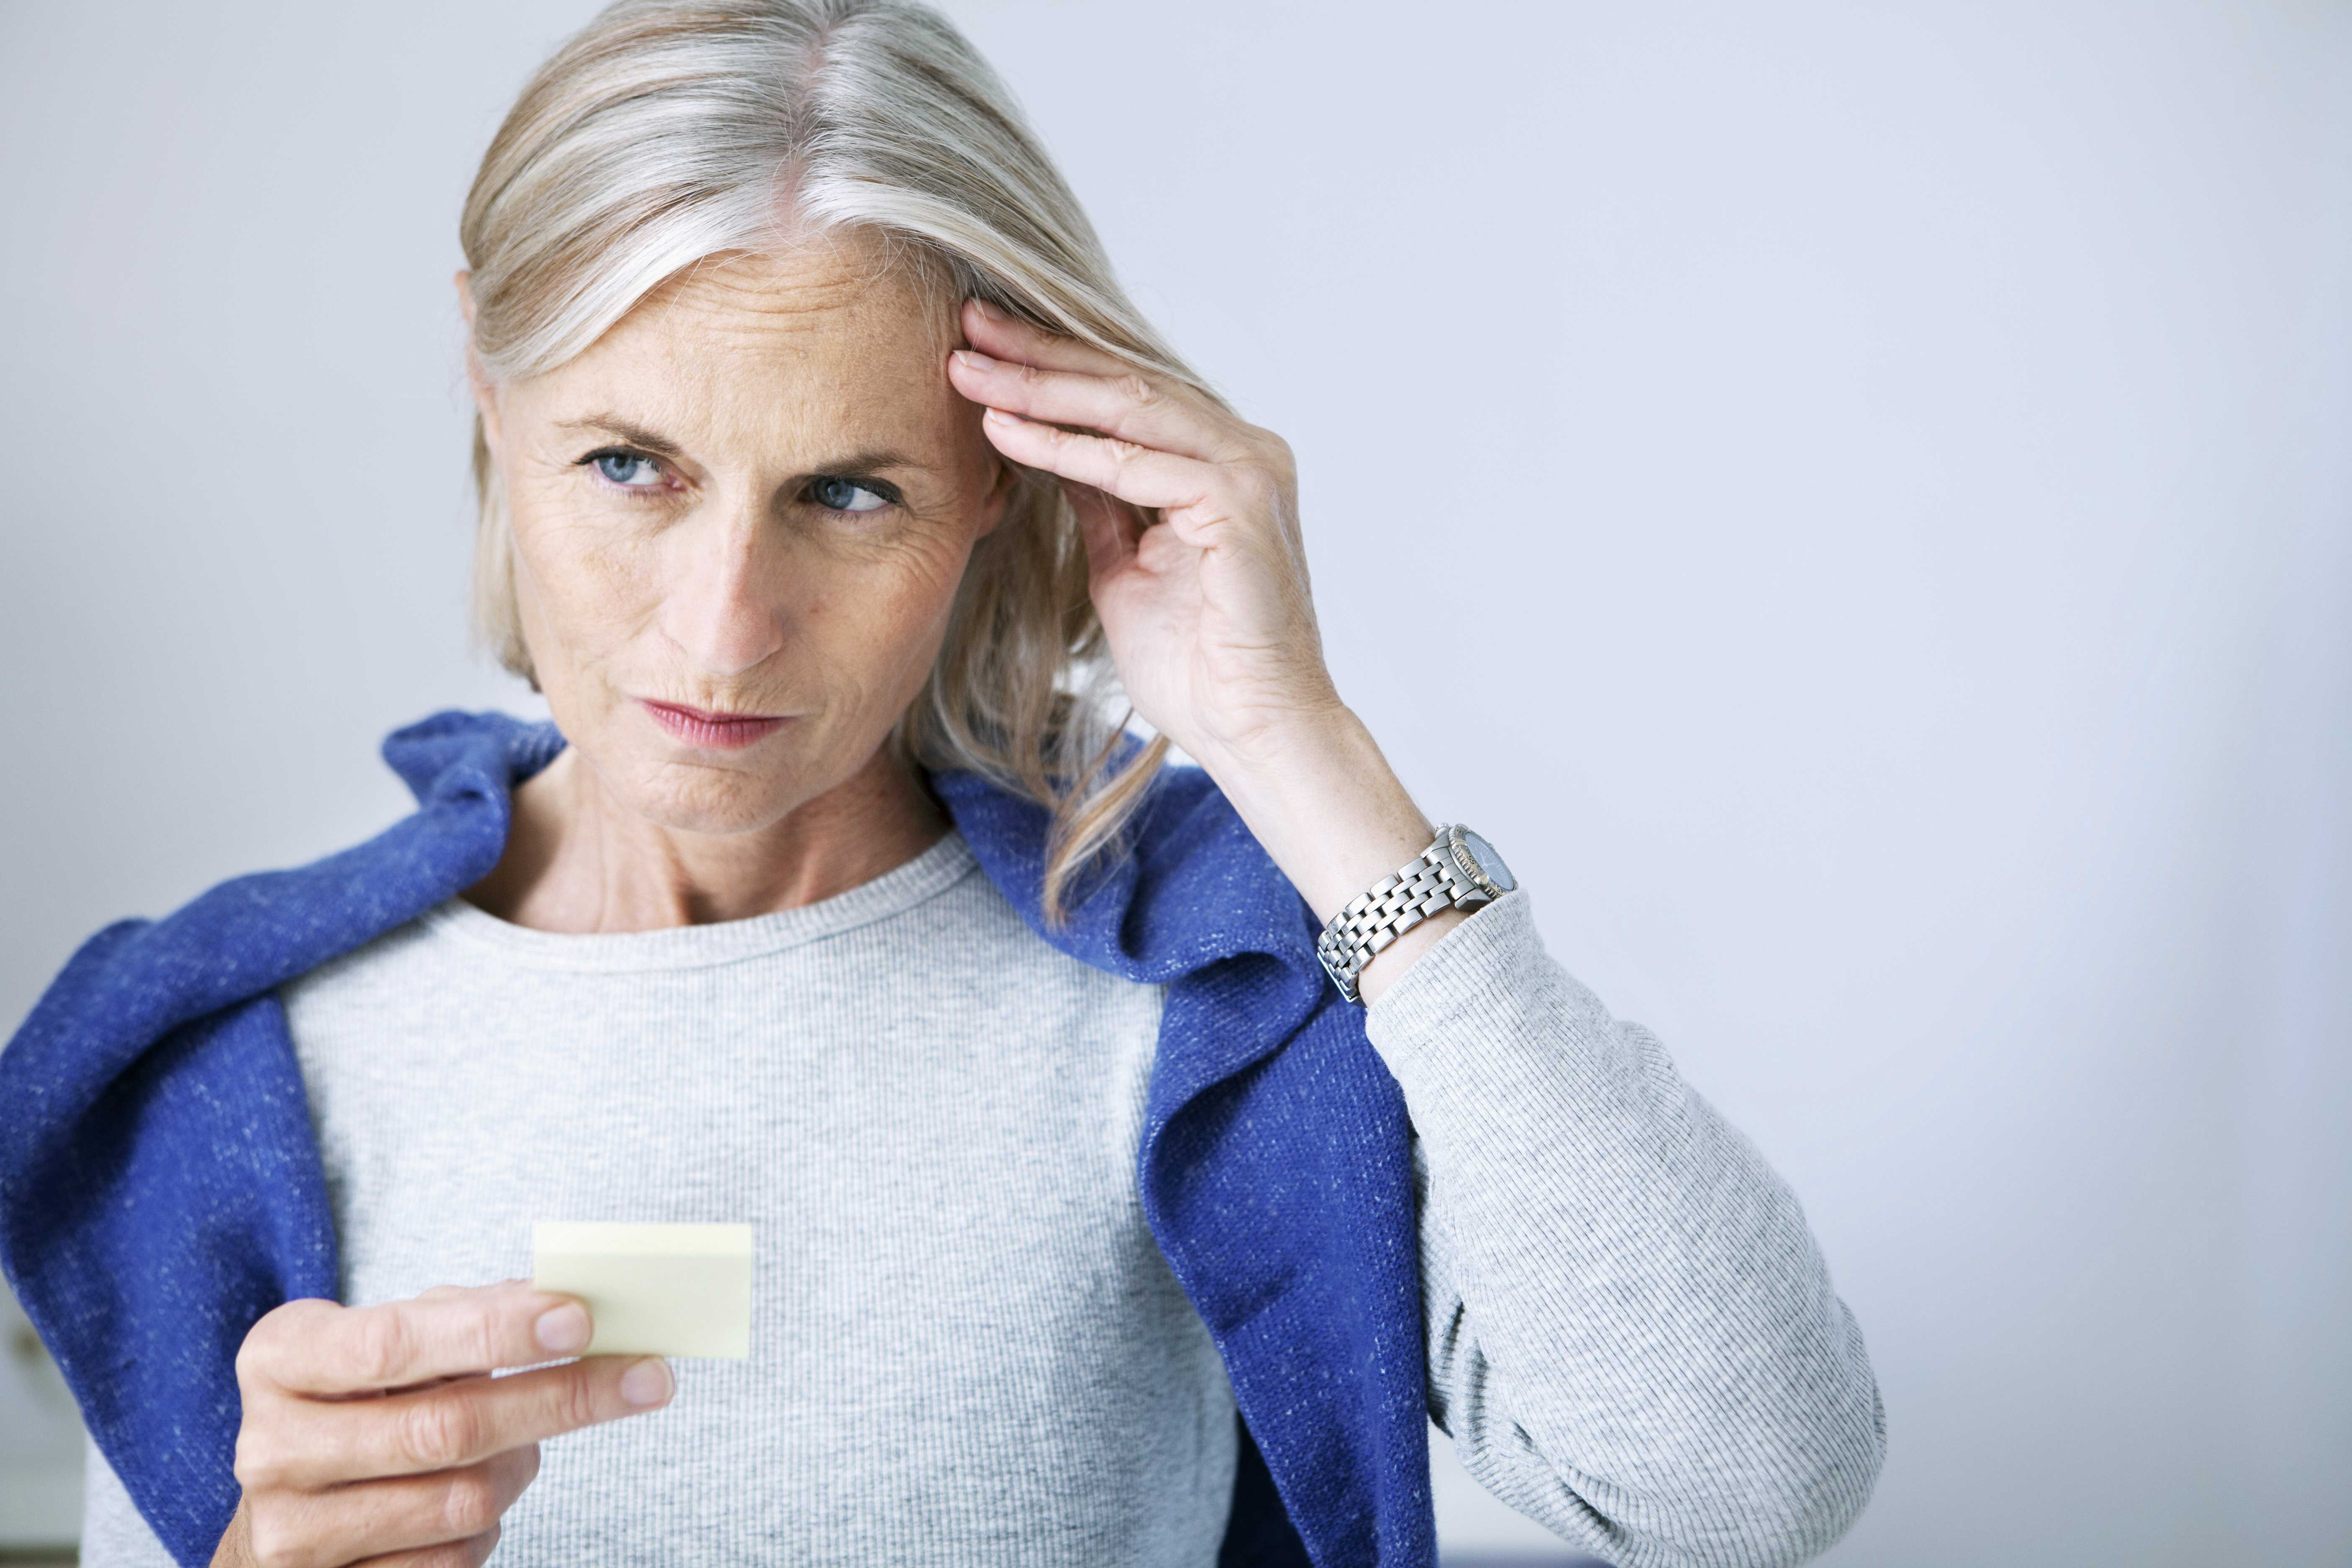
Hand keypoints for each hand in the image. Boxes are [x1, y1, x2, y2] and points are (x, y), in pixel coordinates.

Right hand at [213, 1281, 671, 1567]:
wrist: (291, 1501)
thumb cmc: (360, 1398)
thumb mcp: (389, 1339)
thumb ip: (467, 1316)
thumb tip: (567, 1308)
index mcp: (280, 1359)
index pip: (393, 1343)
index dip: (493, 1331)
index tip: (580, 1318)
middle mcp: (272, 1448)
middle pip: (446, 1428)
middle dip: (561, 1398)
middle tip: (646, 1375)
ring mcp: (294, 1533)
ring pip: (461, 1500)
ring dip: (524, 1463)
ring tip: (529, 1438)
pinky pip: (452, 1559)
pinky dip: (492, 1522)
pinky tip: (483, 1493)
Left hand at [947, 299, 1337, 773]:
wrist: (1252, 729)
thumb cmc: (1196, 664)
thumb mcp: (1125, 566)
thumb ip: (1102, 501)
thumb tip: (1053, 445)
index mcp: (1223, 462)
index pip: (1128, 396)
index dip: (1052, 367)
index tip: (980, 345)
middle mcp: (1246, 451)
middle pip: (1126, 384)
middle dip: (1039, 354)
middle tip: (965, 324)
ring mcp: (1250, 471)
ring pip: (1129, 409)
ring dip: (1041, 387)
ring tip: (969, 369)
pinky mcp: (1242, 503)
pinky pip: (1136, 464)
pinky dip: (1065, 448)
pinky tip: (1005, 430)